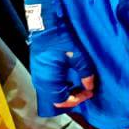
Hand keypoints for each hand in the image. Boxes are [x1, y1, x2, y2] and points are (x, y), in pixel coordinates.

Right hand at [27, 0, 97, 116]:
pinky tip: (69, 80)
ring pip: (52, 93)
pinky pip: (49, 86)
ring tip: (79, 86)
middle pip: (56, 99)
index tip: (89, 93)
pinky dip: (60, 86)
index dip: (77, 99)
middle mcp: (41, 82)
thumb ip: (85, 73)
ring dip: (66, 92)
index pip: (62, 100)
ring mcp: (38, 77)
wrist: (46, 27)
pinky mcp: (38, 71)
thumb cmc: (61, 41)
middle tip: (85, 91)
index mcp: (50, 81)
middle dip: (72, 98)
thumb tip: (90, 86)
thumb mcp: (78, 56)